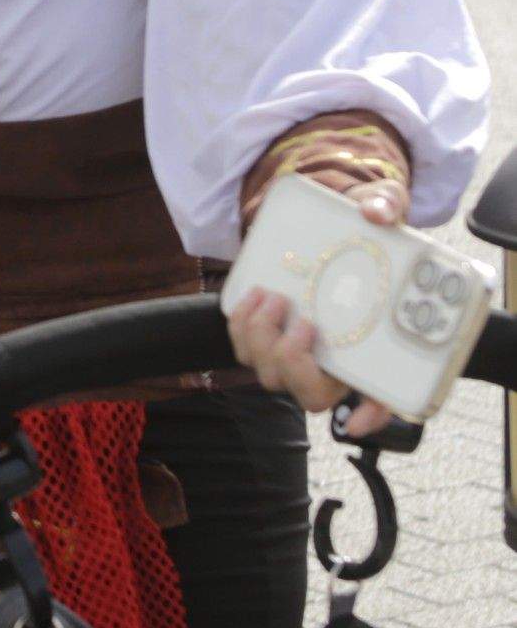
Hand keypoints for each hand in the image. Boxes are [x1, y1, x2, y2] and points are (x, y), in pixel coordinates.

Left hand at [227, 179, 409, 438]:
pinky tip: (251, 296)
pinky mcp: (268, 337)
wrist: (333, 227)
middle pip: (310, 394)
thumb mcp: (384, 210)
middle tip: (303, 321)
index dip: (372, 415)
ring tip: (271, 297)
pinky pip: (245, 350)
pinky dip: (241, 328)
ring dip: (262, 342)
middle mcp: (336, 363)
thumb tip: (375, 213)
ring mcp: (299, 354)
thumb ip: (386, 208)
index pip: (381, 399)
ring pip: (270, 374)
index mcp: (377, 350)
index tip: (359, 419)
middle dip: (297, 363)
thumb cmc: (369, 230)